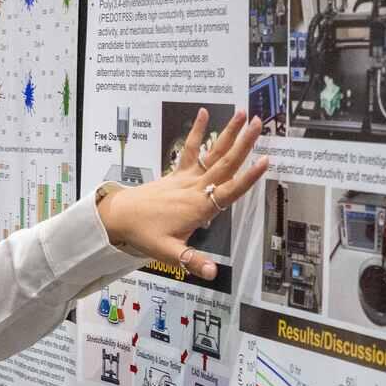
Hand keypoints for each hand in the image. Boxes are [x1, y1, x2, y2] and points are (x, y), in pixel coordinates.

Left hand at [99, 108, 269, 279]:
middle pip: (225, 162)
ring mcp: (186, 178)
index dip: (249, 177)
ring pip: (212, 152)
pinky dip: (196, 131)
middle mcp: (196, 188)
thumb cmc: (144, 233)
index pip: (230, 190)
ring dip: (228, 132)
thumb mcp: (168, 252)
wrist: (119, 216)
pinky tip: (202, 112)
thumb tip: (213, 272)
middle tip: (260, 123)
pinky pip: (190, 149)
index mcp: (198, 207)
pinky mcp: (177, 173)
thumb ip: (192, 261)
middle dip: (244, 143)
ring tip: (242, 113)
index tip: (266, 160)